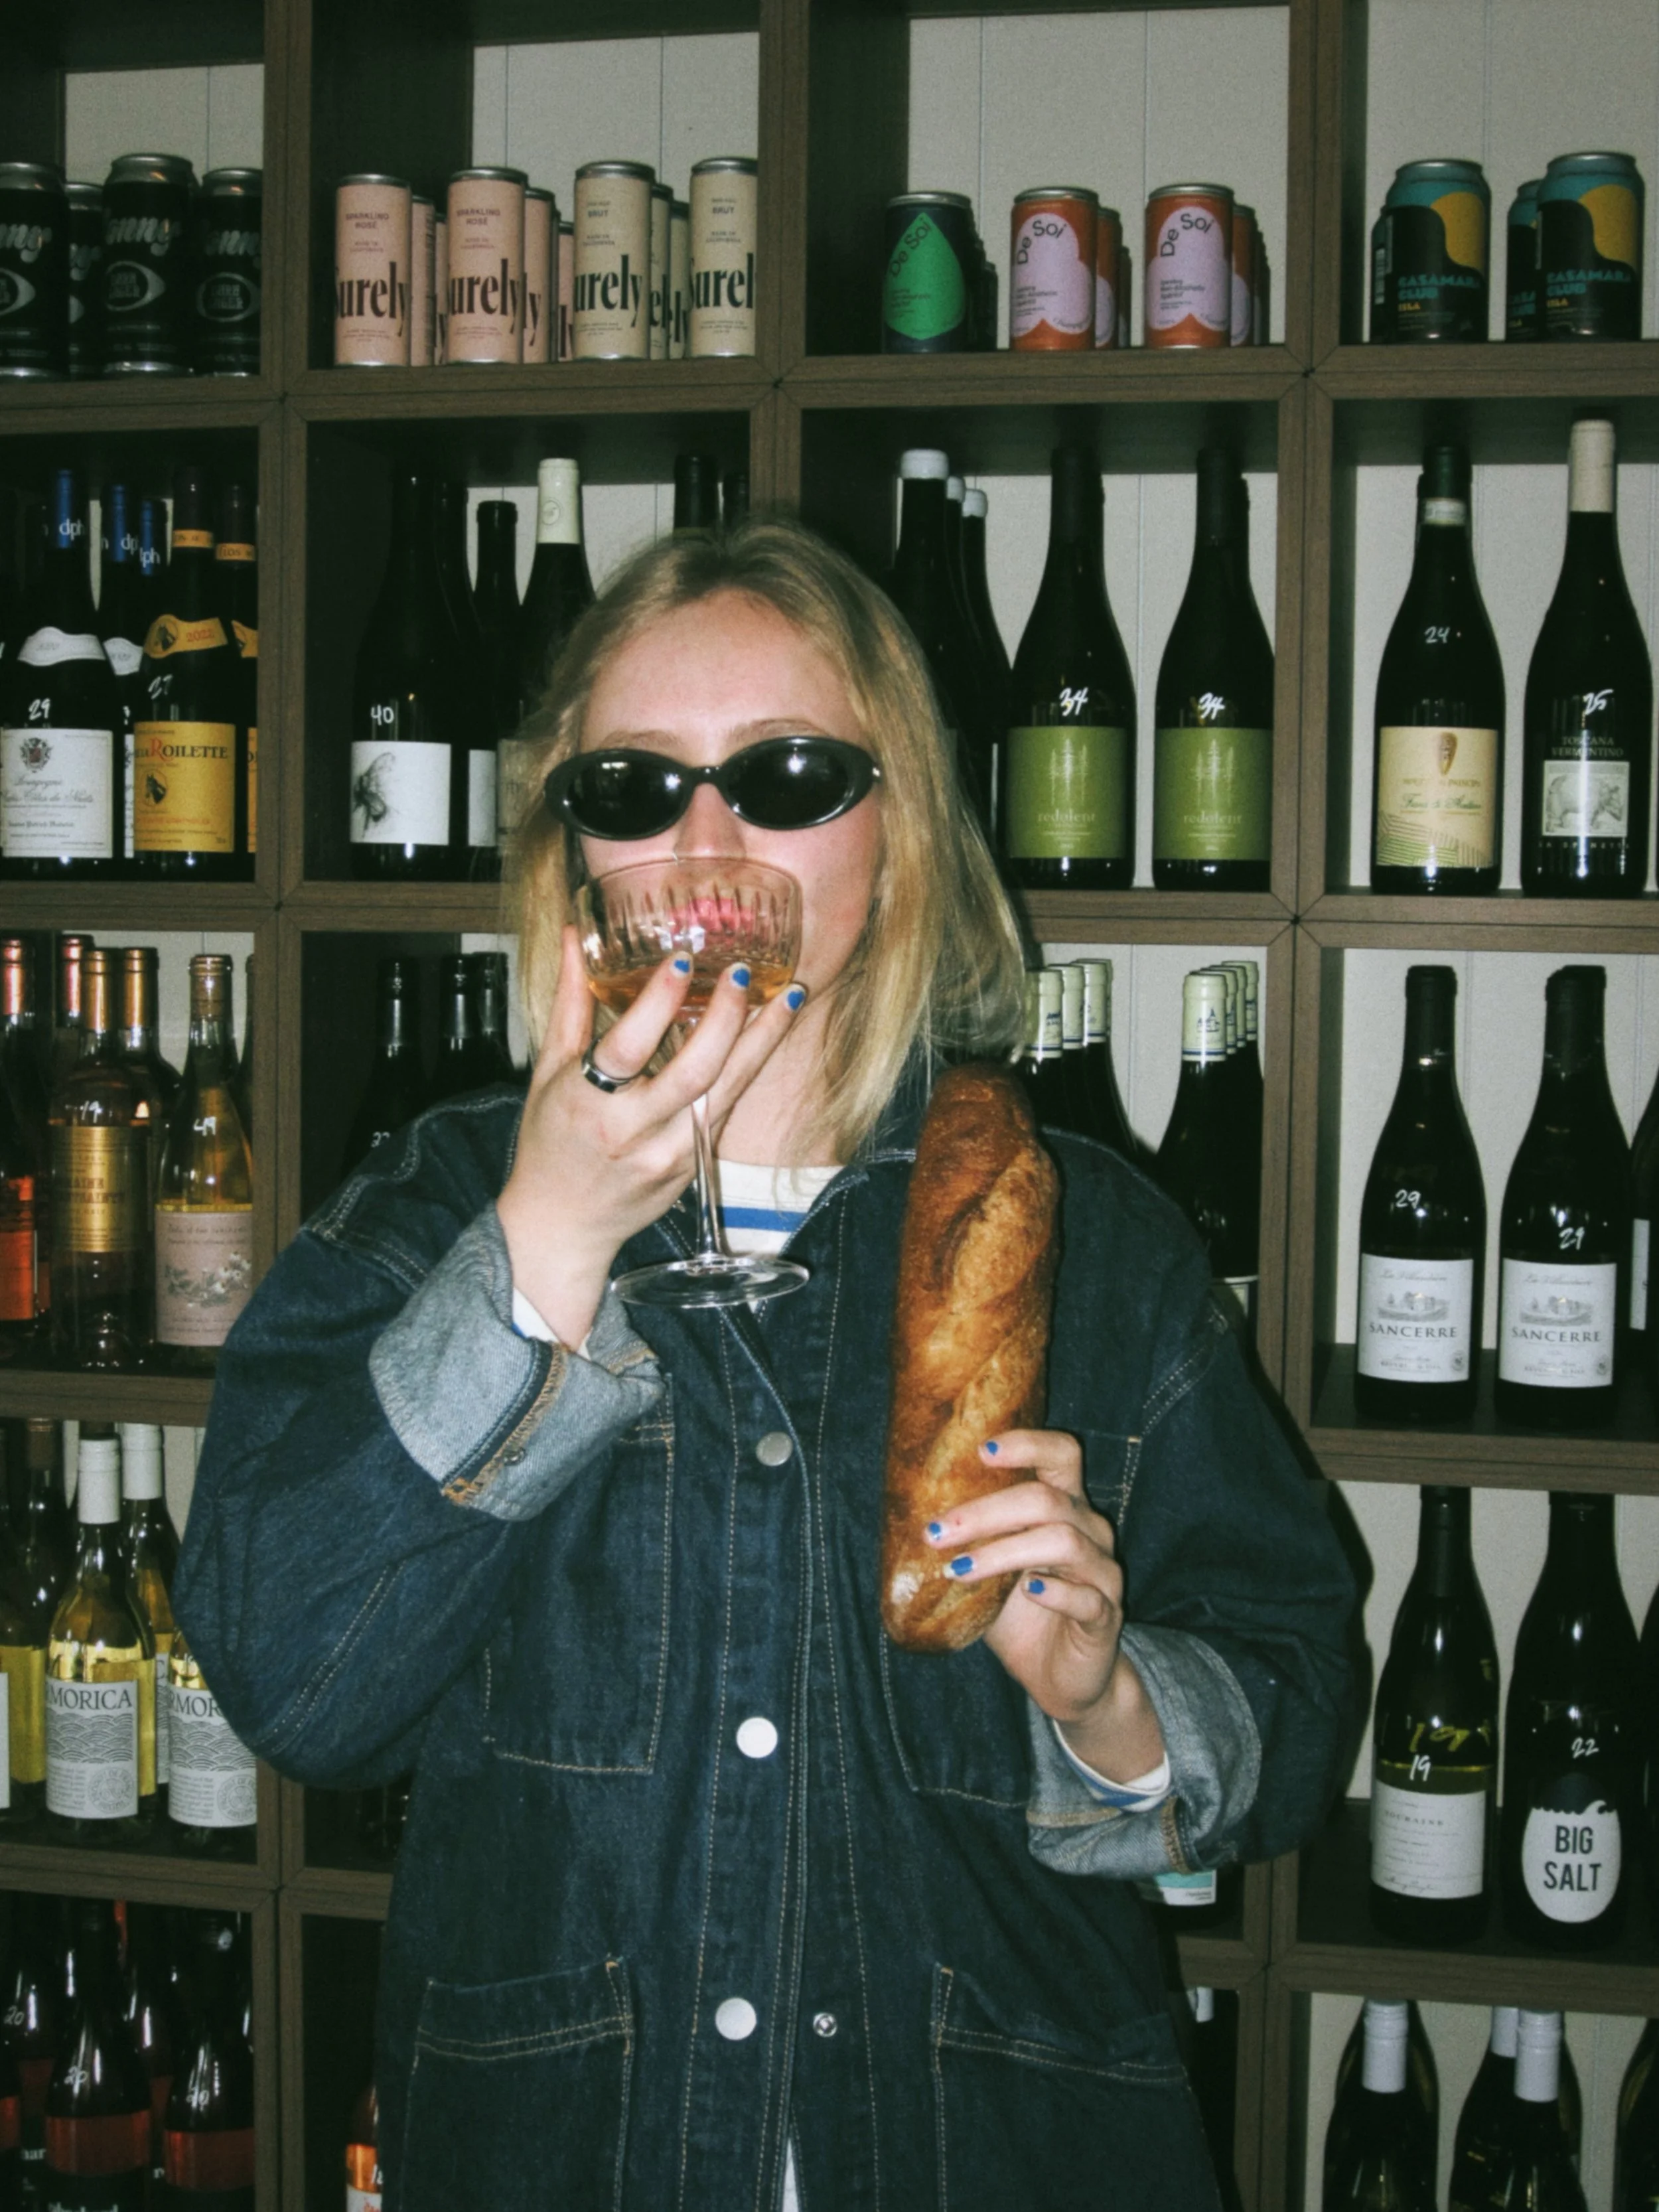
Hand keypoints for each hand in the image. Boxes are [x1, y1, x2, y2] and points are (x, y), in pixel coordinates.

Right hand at [496, 924, 803, 1343]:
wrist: (562, 1225)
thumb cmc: (549, 1144)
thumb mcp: (548, 1073)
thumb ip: (570, 1004)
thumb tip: (576, 937)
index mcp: (586, 1102)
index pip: (626, 1046)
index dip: (657, 1001)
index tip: (682, 958)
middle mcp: (632, 1132)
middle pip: (693, 1072)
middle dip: (725, 1018)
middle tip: (743, 972)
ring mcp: (670, 1155)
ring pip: (726, 1092)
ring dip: (762, 1042)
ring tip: (789, 997)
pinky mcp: (693, 1168)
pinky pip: (727, 1111)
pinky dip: (749, 1069)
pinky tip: (768, 1035)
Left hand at [924, 1430, 1164, 1781]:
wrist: (1058, 1677)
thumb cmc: (1019, 1612)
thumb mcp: (988, 1569)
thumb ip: (968, 1540)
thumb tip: (906, 1515)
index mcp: (1065, 1505)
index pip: (1062, 1453)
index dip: (1027, 1443)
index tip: (981, 1450)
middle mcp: (1091, 1530)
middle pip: (1048, 1499)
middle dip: (986, 1511)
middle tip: (937, 1531)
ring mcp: (1103, 1572)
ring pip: (1064, 1540)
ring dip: (1003, 1551)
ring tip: (958, 1569)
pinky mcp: (1106, 1615)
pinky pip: (1086, 1596)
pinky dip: (1054, 1591)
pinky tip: (1027, 1591)